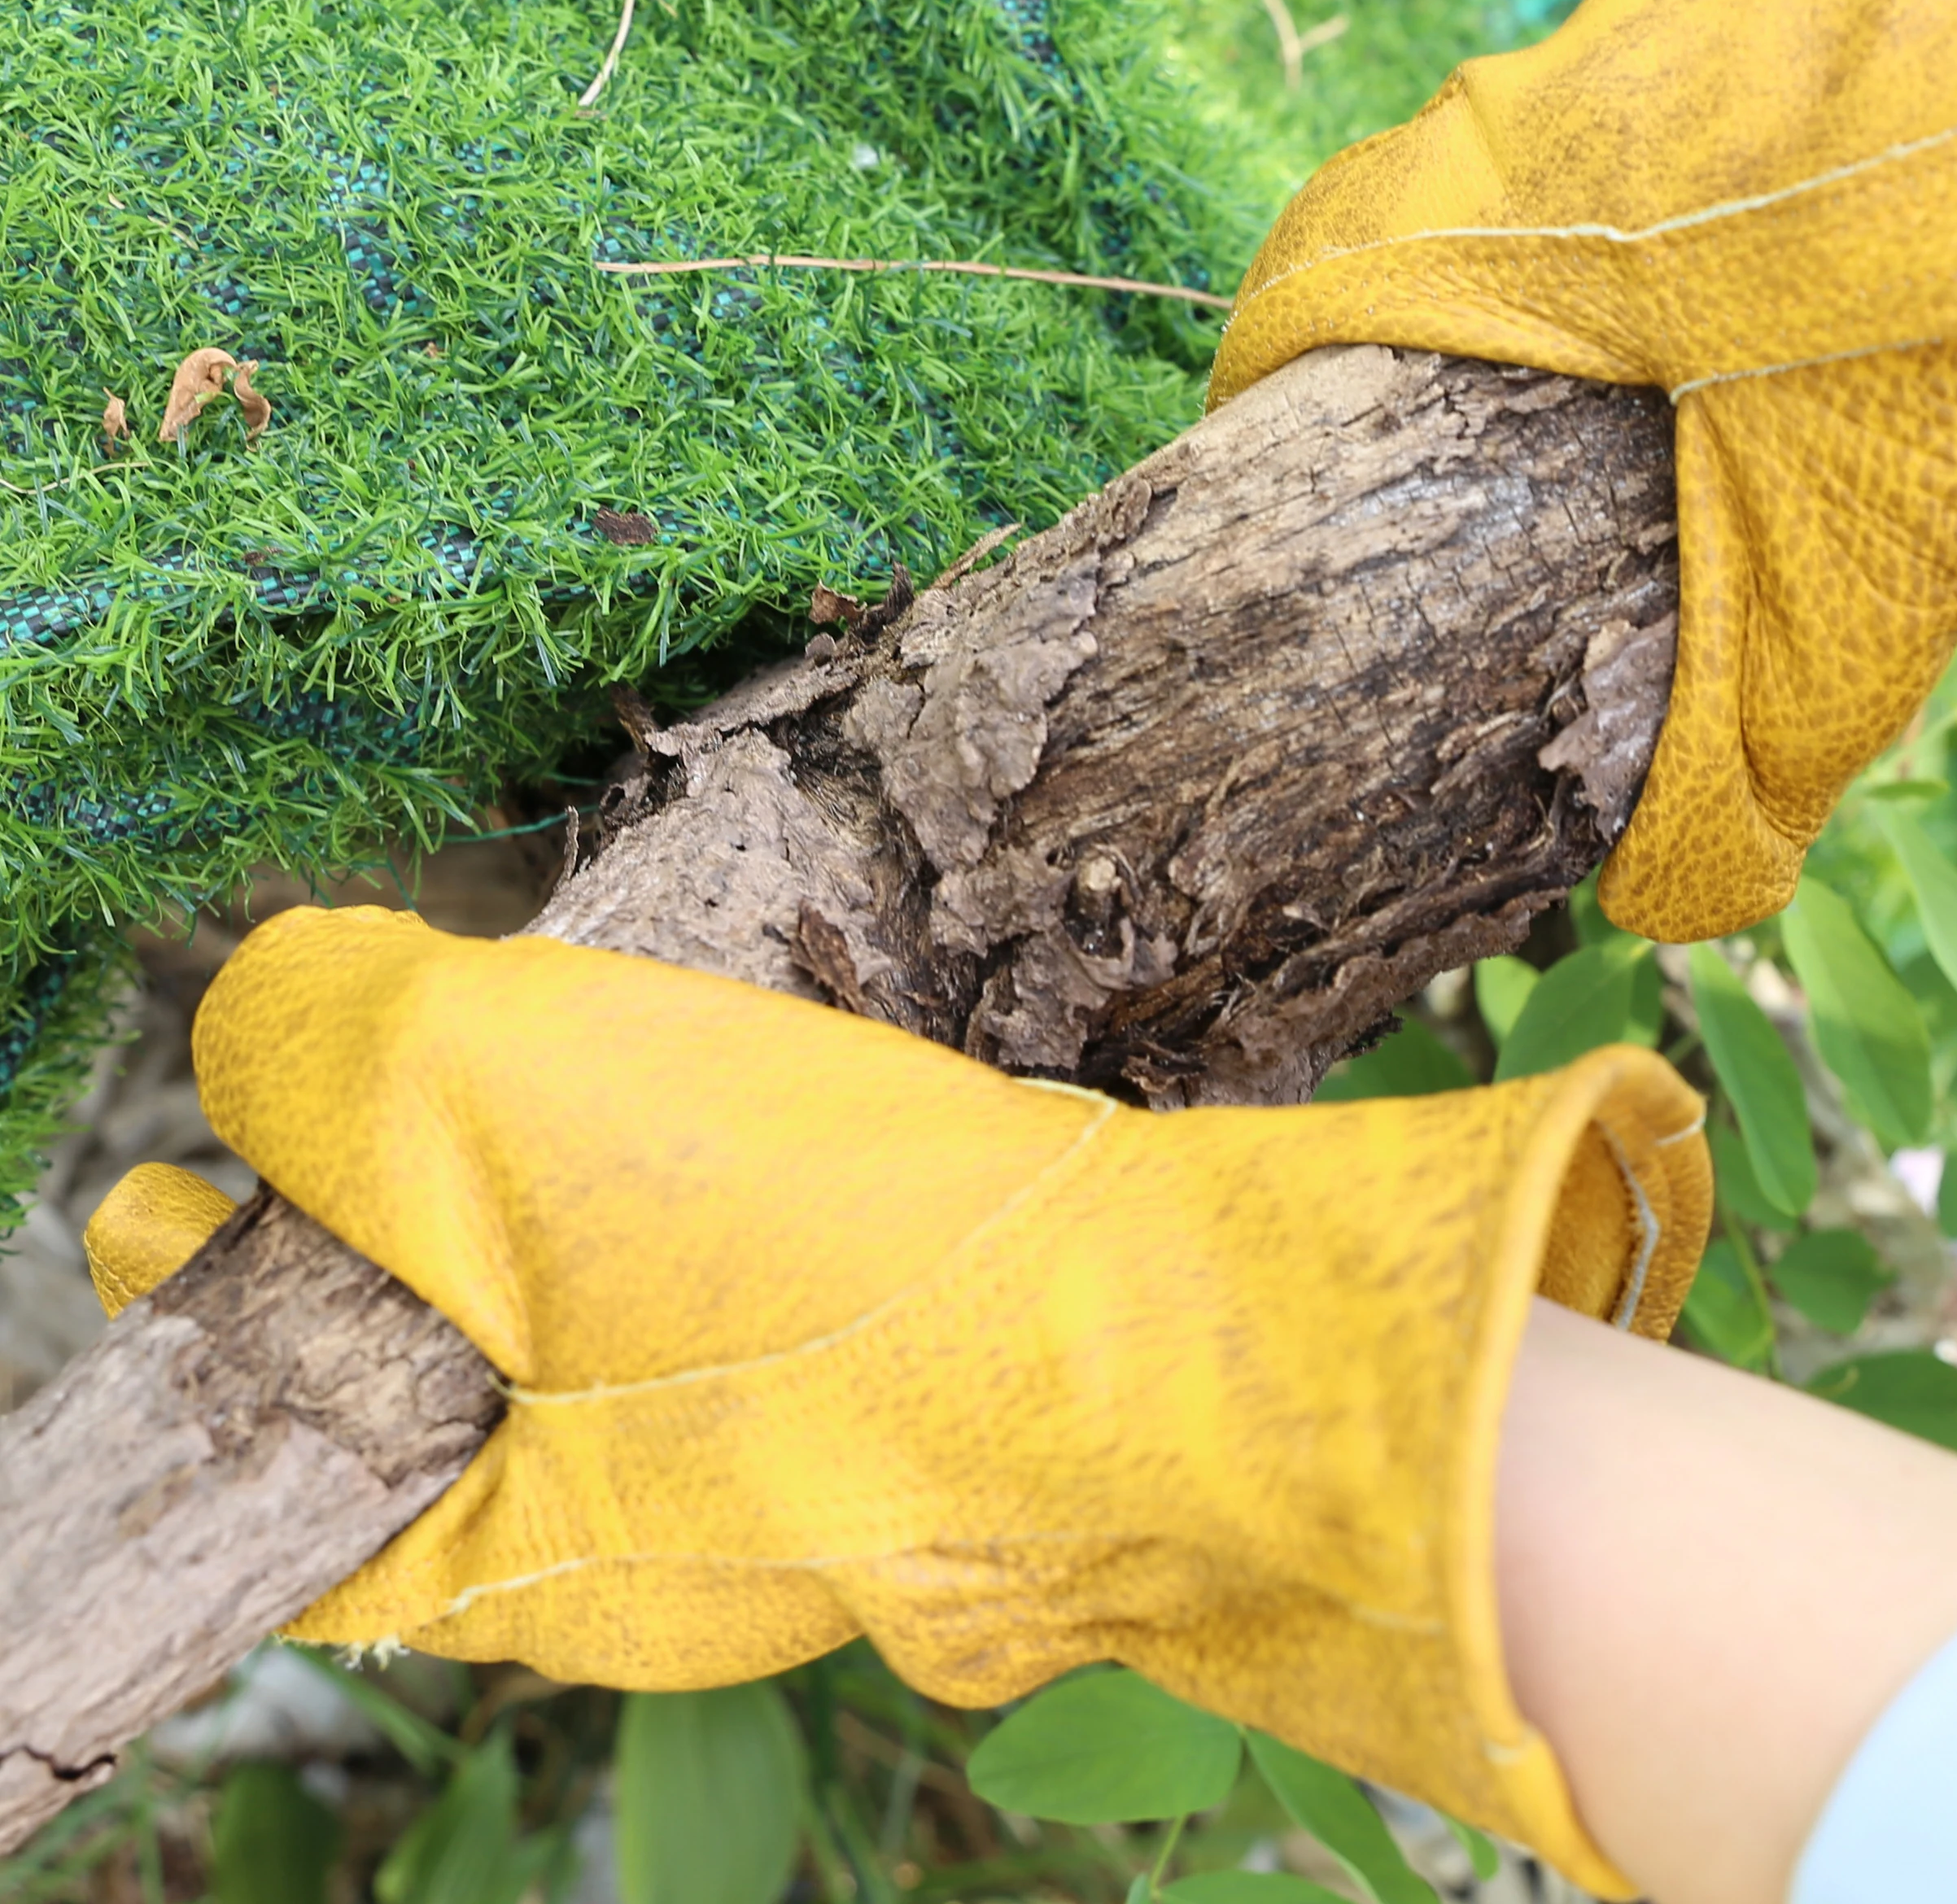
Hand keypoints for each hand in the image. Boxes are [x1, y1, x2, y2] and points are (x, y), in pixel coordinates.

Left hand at [86, 904, 1710, 1894]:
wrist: (1172, 1347)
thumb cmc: (823, 1272)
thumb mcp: (495, 1107)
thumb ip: (324, 1046)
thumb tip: (256, 1015)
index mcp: (506, 1564)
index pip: (275, 1458)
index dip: (198, 1290)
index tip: (159, 1196)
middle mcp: (655, 1567)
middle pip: (453, 1395)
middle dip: (402, 1248)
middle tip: (392, 1090)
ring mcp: (810, 1490)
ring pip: (628, 1338)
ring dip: (590, 1204)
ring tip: (601, 1066)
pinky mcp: (932, 1405)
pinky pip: (773, 1303)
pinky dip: (736, 1200)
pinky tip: (776, 1111)